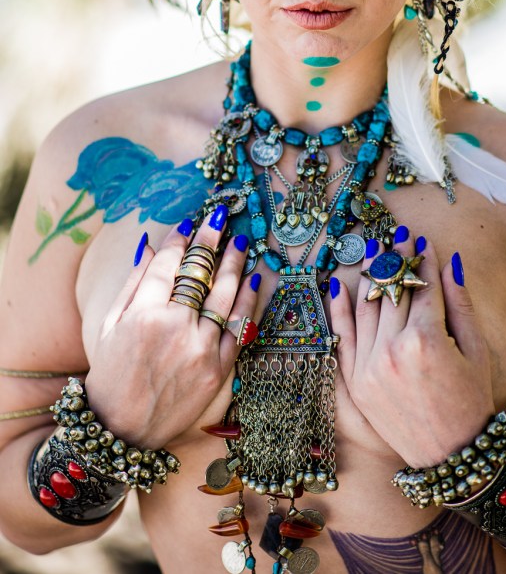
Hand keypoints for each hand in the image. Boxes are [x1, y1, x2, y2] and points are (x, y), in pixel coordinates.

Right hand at [85, 208, 257, 448]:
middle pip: (202, 273)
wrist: (122, 430)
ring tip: (242, 241)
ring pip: (226, 295)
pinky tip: (254, 281)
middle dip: (212, 240)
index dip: (181, 239)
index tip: (189, 222)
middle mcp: (176, 327)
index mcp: (144, 314)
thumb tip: (152, 244)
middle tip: (221, 217)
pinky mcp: (219, 370)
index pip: (170, 263)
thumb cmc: (111, 374)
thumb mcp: (109, 325)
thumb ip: (133, 283)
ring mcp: (201, 349)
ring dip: (236, 263)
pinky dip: (249, 303)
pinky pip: (239, 329)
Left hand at [329, 229, 494, 467]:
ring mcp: (370, 367)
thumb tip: (448, 261)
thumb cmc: (473, 401)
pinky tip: (341, 282)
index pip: (423, 288)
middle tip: (397, 237)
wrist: (453, 456)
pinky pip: (343, 336)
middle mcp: (393, 350)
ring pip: (367, 308)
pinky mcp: (356, 382)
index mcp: (427, 341)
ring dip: (370, 275)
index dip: (423, 262)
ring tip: (374, 250)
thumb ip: (459, 302)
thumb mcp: (475, 349)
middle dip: (397, 261)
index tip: (421, 241)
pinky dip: (340, 309)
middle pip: (393, 292)